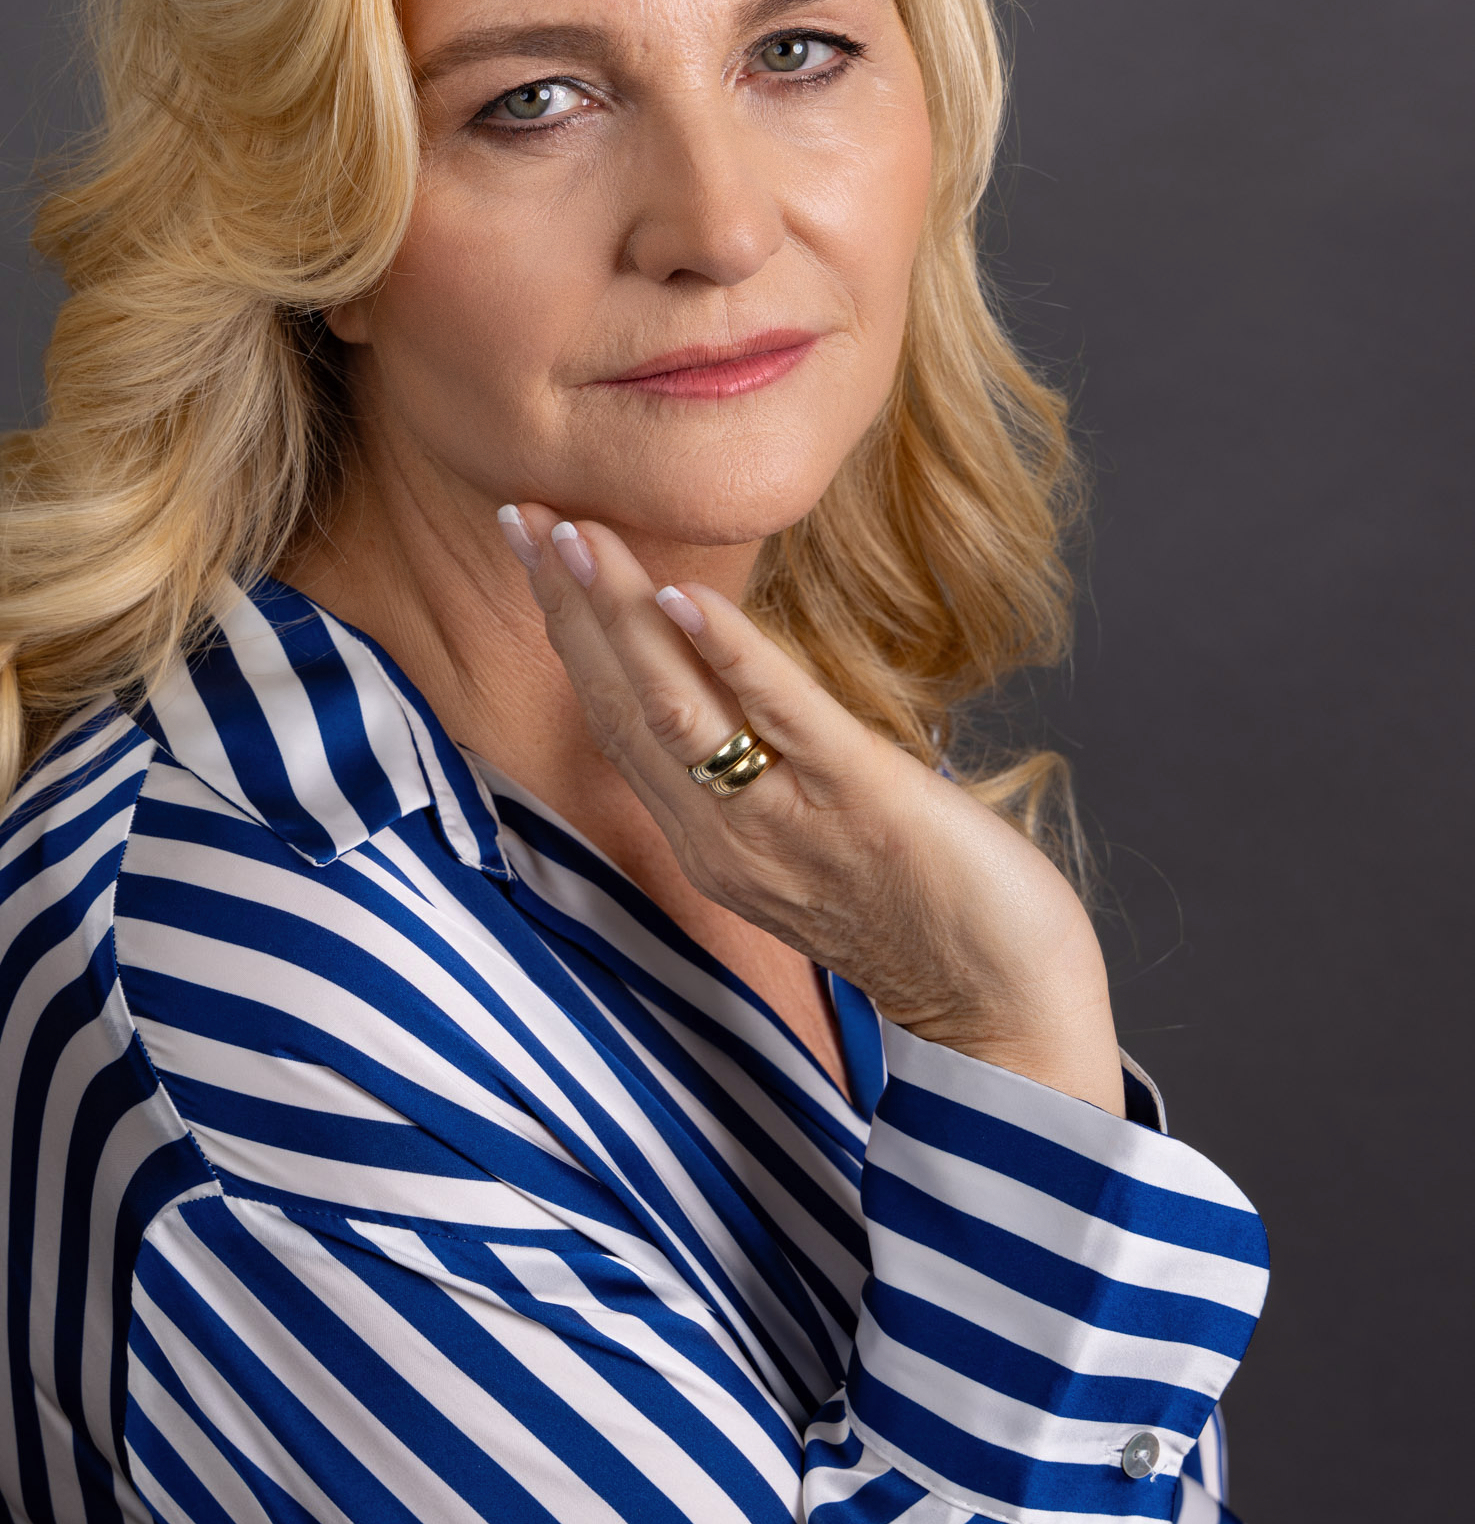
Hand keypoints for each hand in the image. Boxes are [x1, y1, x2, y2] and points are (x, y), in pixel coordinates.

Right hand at [501, 506, 1123, 1114]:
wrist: (1001, 1010)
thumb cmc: (918, 914)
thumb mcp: (804, 838)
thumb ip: (754, 768)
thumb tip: (728, 673)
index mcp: (705, 837)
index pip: (612, 716)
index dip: (567, 626)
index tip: (532, 539)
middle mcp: (723, 837)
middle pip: (621, 703)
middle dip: (570, 603)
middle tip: (521, 512)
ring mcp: (786, 825)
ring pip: (675, 709)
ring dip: (622, 615)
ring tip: (581, 536)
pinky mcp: (864, 806)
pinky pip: (783, 723)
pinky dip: (730, 656)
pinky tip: (691, 598)